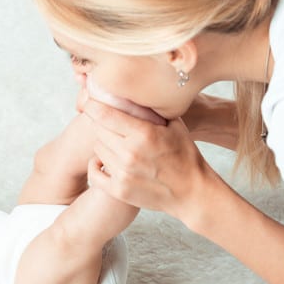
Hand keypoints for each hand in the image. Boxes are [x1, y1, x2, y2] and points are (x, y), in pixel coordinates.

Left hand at [83, 97, 220, 226]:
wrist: (192, 192)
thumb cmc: (185, 155)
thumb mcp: (174, 126)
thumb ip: (151, 110)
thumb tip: (131, 91)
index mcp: (144, 134)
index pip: (104, 114)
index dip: (92, 105)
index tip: (90, 101)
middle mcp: (130, 153)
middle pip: (98, 130)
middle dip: (102, 124)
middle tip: (111, 125)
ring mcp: (123, 173)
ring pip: (97, 149)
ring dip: (104, 144)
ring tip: (117, 145)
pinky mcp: (119, 190)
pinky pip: (93, 173)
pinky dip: (96, 165)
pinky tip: (104, 162)